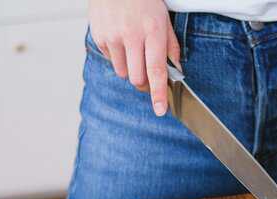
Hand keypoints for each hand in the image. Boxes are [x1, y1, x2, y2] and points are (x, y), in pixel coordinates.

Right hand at [88, 0, 179, 115]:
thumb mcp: (164, 18)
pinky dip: (117, 57)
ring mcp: (113, 36)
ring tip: (132, 50)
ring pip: (123, 72)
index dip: (158, 93)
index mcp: (152, 31)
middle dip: (144, 83)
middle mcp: (132, 35)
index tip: (160, 109)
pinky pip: (110, 60)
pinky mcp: (100, 36)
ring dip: (130, 69)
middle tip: (147, 75)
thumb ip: (171, 46)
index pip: (156, 70)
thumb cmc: (143, 0)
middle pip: (138, 78)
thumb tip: (176, 69)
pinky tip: (120, 40)